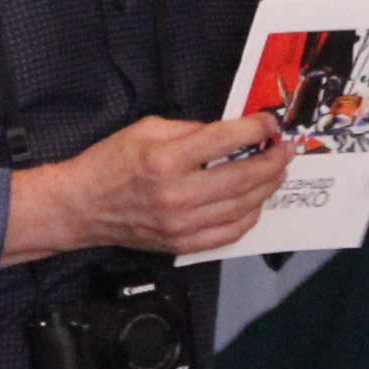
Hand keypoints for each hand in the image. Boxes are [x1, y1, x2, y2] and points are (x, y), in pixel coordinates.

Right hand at [4, 110, 285, 262]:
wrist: (81, 206)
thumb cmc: (111, 162)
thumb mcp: (148, 128)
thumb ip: (192, 129)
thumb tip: (232, 132)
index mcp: (167, 160)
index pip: (226, 141)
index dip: (257, 129)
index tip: (271, 124)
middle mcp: (177, 195)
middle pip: (243, 177)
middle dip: (273, 161)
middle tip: (287, 149)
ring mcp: (181, 225)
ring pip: (243, 207)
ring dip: (267, 188)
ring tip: (277, 172)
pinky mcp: (181, 244)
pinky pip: (229, 234)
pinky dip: (249, 217)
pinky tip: (255, 202)